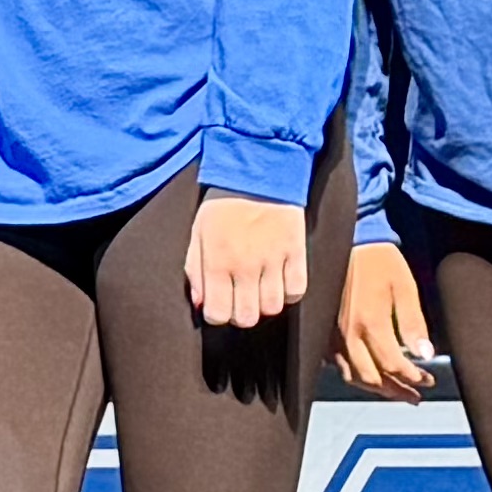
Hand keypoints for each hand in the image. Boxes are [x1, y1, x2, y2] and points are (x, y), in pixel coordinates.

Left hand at [184, 189, 307, 332]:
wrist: (259, 173)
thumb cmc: (223, 205)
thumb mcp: (197, 234)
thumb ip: (195, 271)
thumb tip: (201, 305)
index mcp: (216, 261)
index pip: (218, 313)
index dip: (218, 314)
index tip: (220, 304)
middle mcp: (245, 266)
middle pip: (247, 317)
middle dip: (241, 314)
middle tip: (240, 298)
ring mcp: (273, 260)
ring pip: (272, 308)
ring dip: (264, 303)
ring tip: (259, 289)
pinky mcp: (296, 253)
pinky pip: (296, 291)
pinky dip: (288, 292)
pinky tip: (279, 281)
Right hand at [334, 241, 436, 398]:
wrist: (350, 241)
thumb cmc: (380, 261)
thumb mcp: (405, 288)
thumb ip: (414, 324)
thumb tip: (425, 354)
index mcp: (371, 323)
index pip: (393, 365)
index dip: (413, 378)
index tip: (428, 380)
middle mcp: (349, 334)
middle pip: (372, 377)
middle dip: (396, 390)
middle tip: (415, 396)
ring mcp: (333, 335)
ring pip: (352, 375)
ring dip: (376, 388)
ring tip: (396, 392)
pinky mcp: (324, 331)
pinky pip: (336, 363)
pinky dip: (354, 375)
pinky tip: (368, 374)